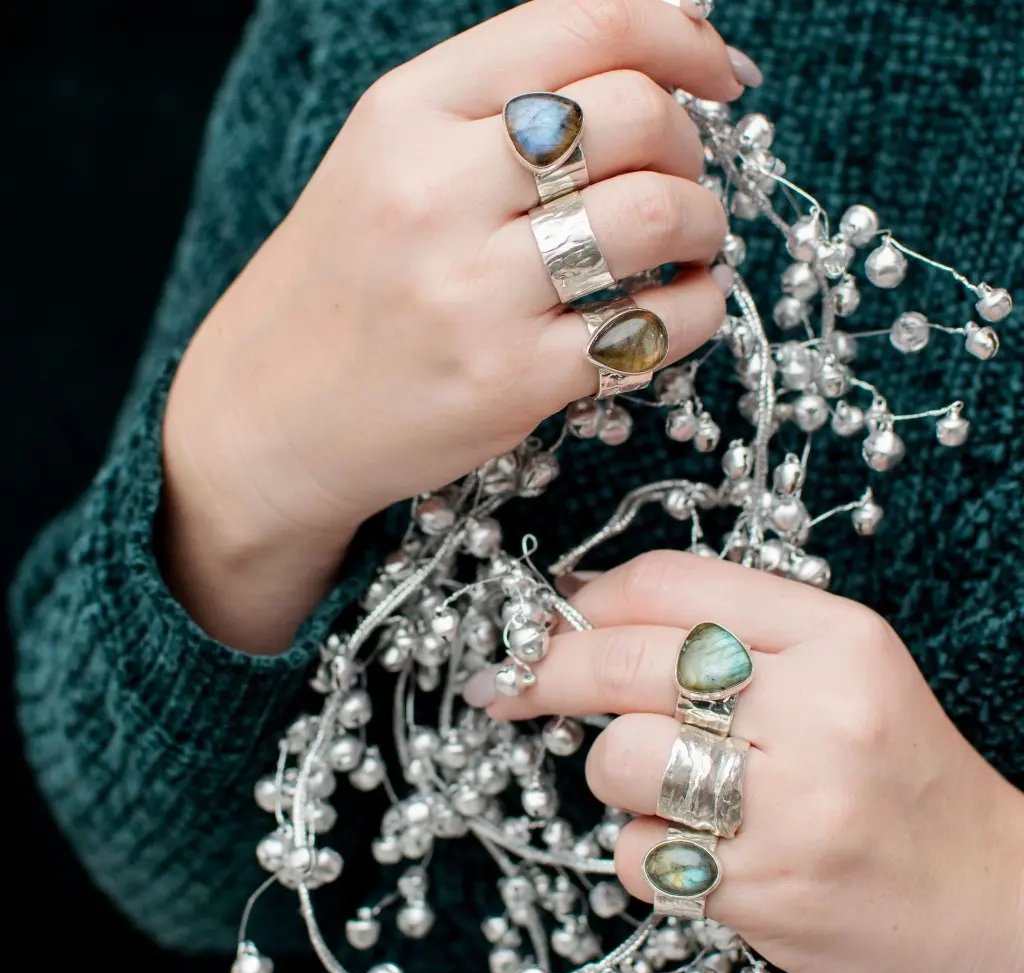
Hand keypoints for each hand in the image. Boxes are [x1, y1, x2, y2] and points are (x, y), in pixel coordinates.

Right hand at [161, 0, 748, 650]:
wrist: (269, 417)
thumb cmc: (343, 286)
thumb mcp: (387, 160)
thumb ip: (497, 107)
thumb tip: (652, 63)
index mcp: (406, 114)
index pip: (580, 24)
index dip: (679, 34)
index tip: (719, 72)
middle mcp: (437, 192)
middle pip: (635, 115)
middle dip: (692, 144)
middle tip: (684, 180)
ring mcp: (473, 294)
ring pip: (655, 216)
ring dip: (703, 224)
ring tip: (688, 246)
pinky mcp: (510, 382)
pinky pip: (653, 328)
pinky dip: (698, 311)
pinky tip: (681, 309)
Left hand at [467, 552, 1023, 972]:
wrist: (995, 908)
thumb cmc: (899, 778)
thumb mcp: (843, 672)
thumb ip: (732, 635)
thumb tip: (588, 612)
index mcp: (836, 638)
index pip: (672, 584)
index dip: (589, 599)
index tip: (547, 619)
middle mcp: (816, 710)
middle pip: (625, 662)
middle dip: (545, 670)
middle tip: (506, 683)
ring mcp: (791, 805)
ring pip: (617, 760)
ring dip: (616, 777)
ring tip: (671, 793)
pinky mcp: (765, 890)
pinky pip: (635, 855)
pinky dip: (644, 855)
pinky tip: (702, 856)